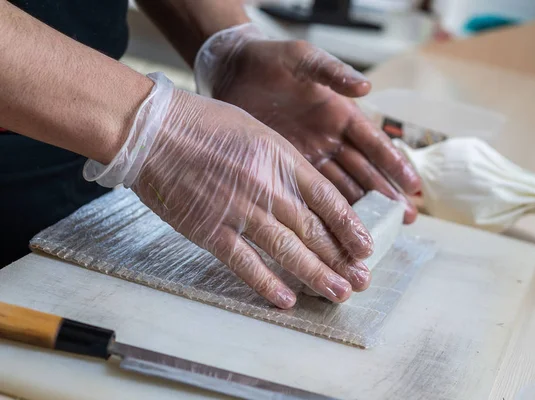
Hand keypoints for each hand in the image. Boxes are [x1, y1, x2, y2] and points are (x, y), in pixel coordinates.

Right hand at [84, 73, 373, 308]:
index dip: (350, 227)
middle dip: (341, 258)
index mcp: (282, 159)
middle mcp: (267, 186)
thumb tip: (306, 191)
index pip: (327, 199)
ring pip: (287, 250)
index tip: (366, 247)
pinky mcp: (210, 230)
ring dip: (316, 275)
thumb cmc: (201, 123)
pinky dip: (267, 283)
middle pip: (313, 229)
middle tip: (362, 280)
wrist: (152, 130)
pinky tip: (287, 299)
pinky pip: (245, 263)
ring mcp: (239, 210)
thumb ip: (283, 162)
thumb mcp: (255, 131)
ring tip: (339, 294)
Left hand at [194, 24, 420, 222]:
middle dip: (385, 195)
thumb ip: (332, 72)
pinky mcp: (286, 167)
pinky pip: (310, 192)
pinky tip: (337, 229)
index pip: (374, 142)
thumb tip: (366, 87)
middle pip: (363, 171)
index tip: (413, 185)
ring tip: (379, 231)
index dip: (394, 163)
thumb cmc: (270, 60)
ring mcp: (310, 156)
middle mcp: (330, 139)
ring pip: (342, 186)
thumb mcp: (303, 59)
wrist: (230, 69)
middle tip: (406, 219)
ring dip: (361, 208)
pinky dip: (324, 210)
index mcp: (340, 114)